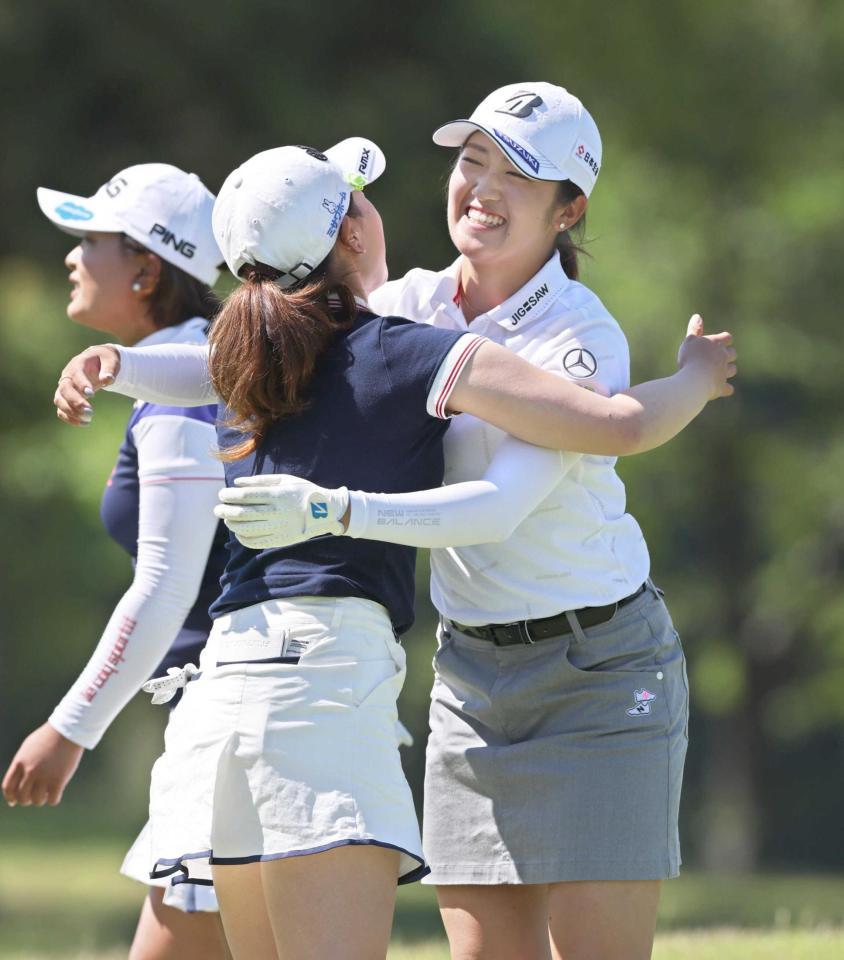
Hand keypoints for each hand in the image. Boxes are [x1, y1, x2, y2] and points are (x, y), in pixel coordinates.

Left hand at [2, 723, 83, 806]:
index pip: (8, 788)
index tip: (14, 801)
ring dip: (40, 800)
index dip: (10, 797)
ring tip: (46, 793)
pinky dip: (53, 799)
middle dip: (26, 800)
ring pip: (37, 800)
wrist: (68, 730)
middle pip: (22, 797)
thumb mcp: (28, 748)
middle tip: (33, 796)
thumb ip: (21, 763)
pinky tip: (56, 793)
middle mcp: (29, 772)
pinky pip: (52, 800)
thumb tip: (18, 780)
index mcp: (20, 763)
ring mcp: (44, 776)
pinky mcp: (58, 780)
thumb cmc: (48, 736)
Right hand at [54, 344, 120, 425]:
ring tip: (88, 419)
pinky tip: (84, 423)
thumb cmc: (105, 360)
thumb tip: (108, 379)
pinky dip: (70, 418)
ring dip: (71, 412)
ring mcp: (65, 388)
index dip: (81, 384)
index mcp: (78, 364)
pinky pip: (61, 410)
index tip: (91, 394)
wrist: (97, 361)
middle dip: (75, 402)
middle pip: (64, 390)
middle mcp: (67, 376)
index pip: (76, 374)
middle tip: (90, 412)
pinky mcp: (66, 398)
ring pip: (60, 401)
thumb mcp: (111, 359)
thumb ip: (110, 368)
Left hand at [214, 474, 349, 549]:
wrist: (326, 512)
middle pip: (244, 513)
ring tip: (227, 520)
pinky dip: (244, 538)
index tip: (221, 494)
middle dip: (226, 511)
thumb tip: (237, 483)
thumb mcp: (285, 480)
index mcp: (279, 495)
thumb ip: (260, 480)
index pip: (247, 496)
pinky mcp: (281, 540)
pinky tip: (239, 532)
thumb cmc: (302, 492)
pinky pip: (257, 542)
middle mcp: (278, 512)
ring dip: (232, 525)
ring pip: (248, 529)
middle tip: (217, 509)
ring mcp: (280, 527)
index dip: (230, 496)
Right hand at [677, 315, 736, 399]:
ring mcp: (724, 372)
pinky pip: (728, 389)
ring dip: (727, 371)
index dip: (724, 340)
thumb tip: (697, 316)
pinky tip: (721, 390)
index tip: (718, 343)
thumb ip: (694, 329)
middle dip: (727, 355)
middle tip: (717, 358)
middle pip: (732, 353)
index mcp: (716, 344)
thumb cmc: (690, 358)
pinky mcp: (722, 387)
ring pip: (732, 370)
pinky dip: (725, 389)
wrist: (694, 379)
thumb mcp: (689, 341)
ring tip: (717, 373)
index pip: (727, 337)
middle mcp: (724, 357)